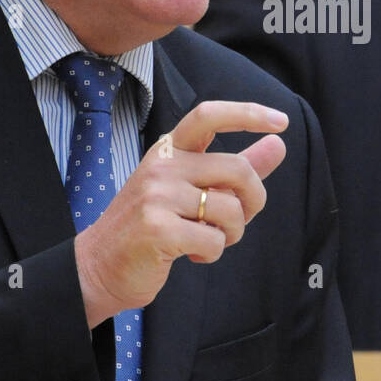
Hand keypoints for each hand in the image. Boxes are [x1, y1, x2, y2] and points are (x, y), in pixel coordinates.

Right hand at [74, 100, 288, 327]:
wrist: (99, 267)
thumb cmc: (152, 227)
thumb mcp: (191, 190)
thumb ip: (235, 168)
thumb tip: (278, 143)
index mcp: (170, 150)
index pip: (209, 116)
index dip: (247, 114)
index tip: (281, 121)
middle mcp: (162, 165)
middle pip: (238, 169)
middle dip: (254, 200)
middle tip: (240, 221)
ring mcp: (157, 195)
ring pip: (230, 210)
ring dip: (232, 234)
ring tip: (206, 240)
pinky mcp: (157, 228)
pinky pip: (215, 240)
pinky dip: (212, 253)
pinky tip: (190, 254)